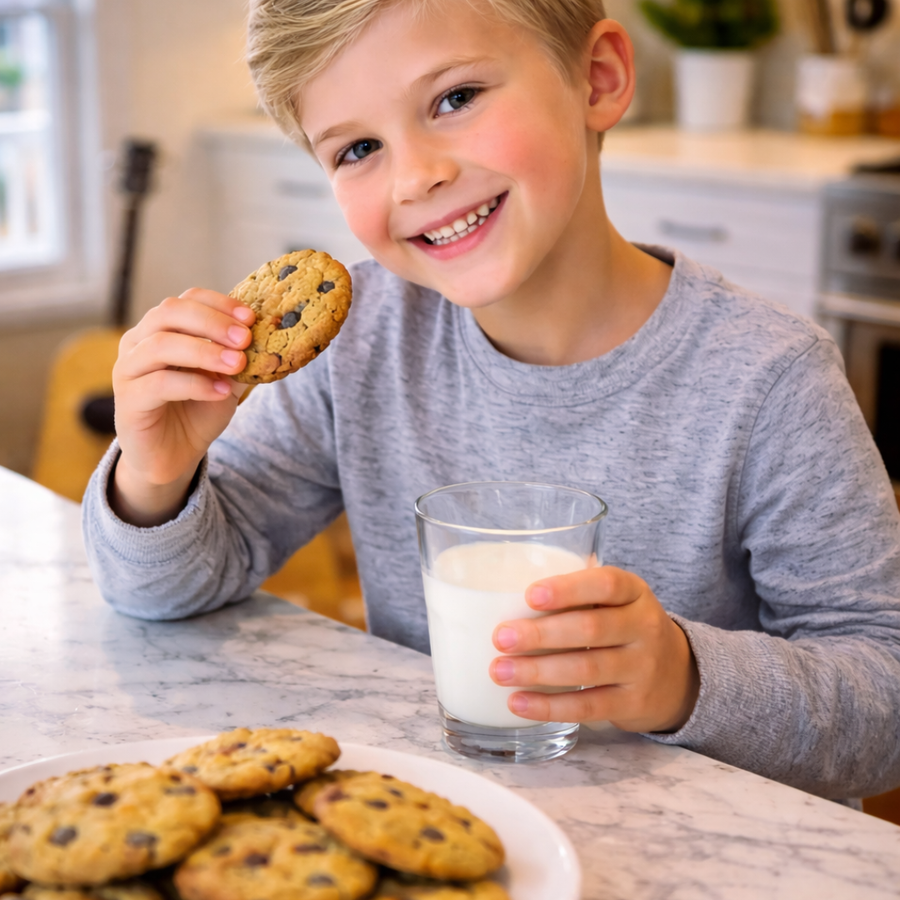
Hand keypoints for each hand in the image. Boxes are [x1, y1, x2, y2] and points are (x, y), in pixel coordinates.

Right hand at [110, 288, 254, 525]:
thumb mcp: (226, 380)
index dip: (219, 304)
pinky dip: (196, 384)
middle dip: (212, 323)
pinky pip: (160, 383)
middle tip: (245, 339)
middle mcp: (138, 342)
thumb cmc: (197, 411)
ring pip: (161, 345)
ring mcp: (128, 369)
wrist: (174, 455)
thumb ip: (239, 358)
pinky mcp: (127, 400)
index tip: (250, 318)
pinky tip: (221, 392)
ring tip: (237, 364)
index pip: (187, 300)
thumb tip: (268, 337)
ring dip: (205, 352)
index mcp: (161, 329)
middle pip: (170, 313)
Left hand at [489, 567, 699, 732]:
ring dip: (538, 671)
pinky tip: (519, 703)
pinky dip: (550, 706)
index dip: (568, 589)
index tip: (529, 596)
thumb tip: (505, 587)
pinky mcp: (634, 704)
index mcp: (635, 592)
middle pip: (590, 629)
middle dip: (541, 634)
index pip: (606, 584)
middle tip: (500, 638)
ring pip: (587, 669)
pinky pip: (588, 705)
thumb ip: (578, 591)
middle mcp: (644, 627)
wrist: (678, 676)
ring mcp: (642, 668)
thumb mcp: (616, 601)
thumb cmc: (625, 627)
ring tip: (499, 671)